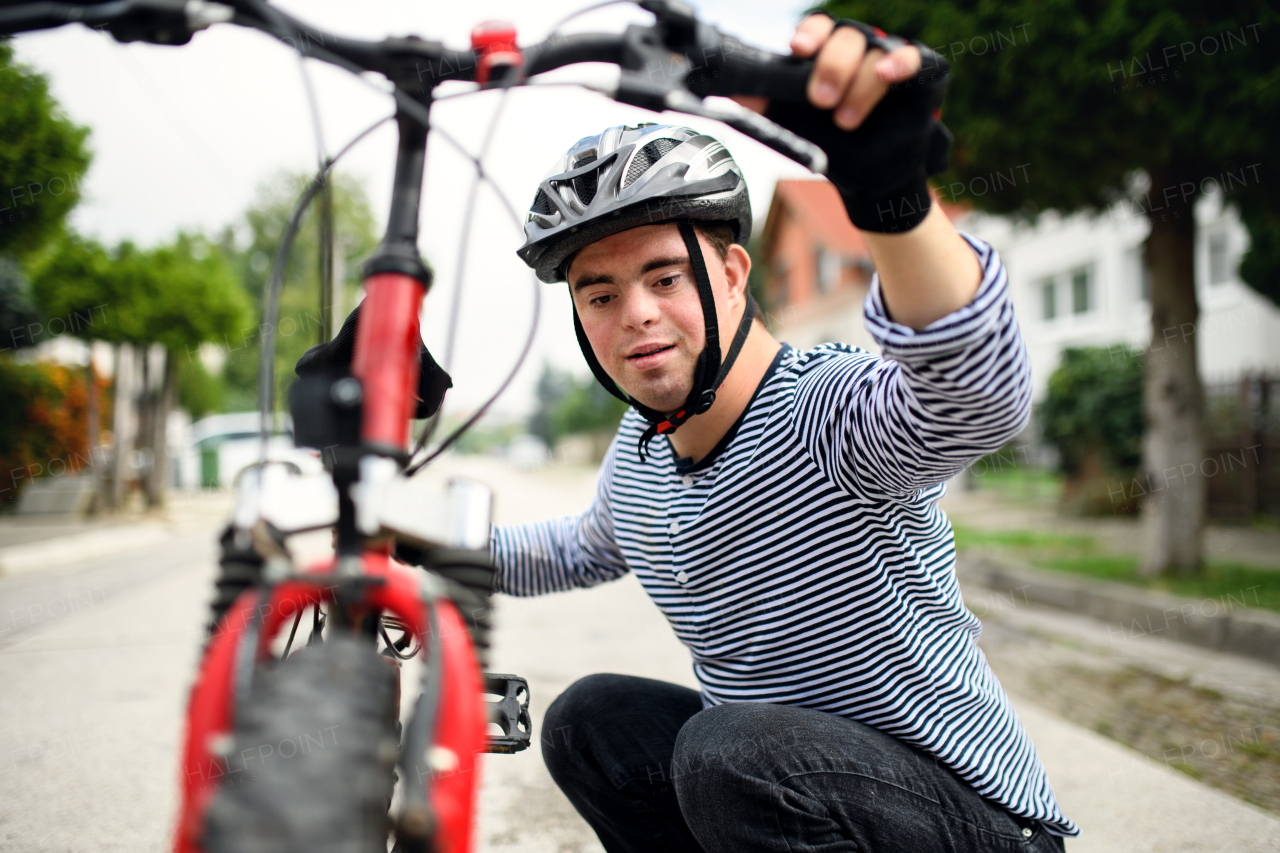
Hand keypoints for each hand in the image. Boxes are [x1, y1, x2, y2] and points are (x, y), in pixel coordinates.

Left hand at [733, 14, 922, 130]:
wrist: (871, 176)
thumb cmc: (835, 142)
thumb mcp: (795, 124)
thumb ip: (765, 103)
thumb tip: (731, 92)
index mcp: (828, 52)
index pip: (819, 28)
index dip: (810, 35)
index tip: (798, 52)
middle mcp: (860, 49)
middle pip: (847, 38)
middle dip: (831, 68)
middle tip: (820, 101)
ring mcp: (892, 58)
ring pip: (876, 54)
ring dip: (860, 86)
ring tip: (847, 120)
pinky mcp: (923, 72)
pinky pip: (916, 58)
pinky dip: (901, 63)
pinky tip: (889, 74)